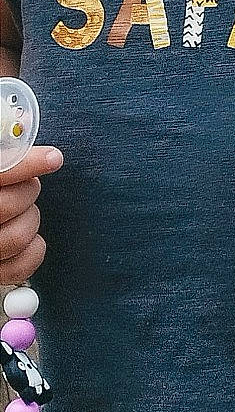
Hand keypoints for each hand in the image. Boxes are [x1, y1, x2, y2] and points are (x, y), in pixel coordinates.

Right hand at [0, 146, 62, 288]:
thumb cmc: (0, 191)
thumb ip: (6, 163)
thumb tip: (21, 145)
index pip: (1, 174)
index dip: (26, 165)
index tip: (52, 158)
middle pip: (9, 205)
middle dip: (28, 191)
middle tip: (27, 186)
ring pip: (19, 235)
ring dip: (30, 219)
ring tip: (23, 211)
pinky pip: (23, 265)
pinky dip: (34, 249)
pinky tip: (28, 237)